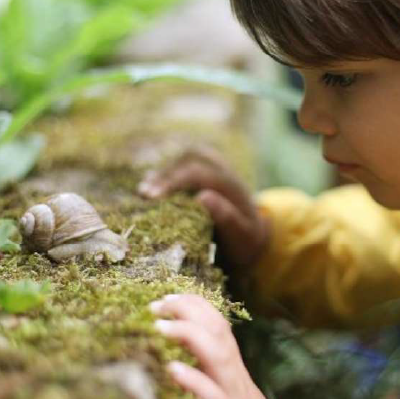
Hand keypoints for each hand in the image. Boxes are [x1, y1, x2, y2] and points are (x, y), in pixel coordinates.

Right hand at [137, 147, 270, 270]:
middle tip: (143, 194)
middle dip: (164, 175)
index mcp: (230, 184)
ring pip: (186, 159)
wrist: (256, 236)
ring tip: (143, 191)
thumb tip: (203, 196)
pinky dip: (166, 175)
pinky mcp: (206, 175)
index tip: (152, 197)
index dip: (172, 182)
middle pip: (189, 159)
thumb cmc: (246, 239)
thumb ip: (226, 216)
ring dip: (163, 173)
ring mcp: (215, 170)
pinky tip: (150, 186)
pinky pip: (185, 166)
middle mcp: (222, 171)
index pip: (197, 173)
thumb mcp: (242, 234)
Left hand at [151, 293, 273, 398]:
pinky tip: (172, 370)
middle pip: (216, 329)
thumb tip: (166, 354)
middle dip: (187, 311)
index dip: (193, 305)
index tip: (165, 300)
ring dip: (188, 335)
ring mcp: (232, 395)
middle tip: (156, 307)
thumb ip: (203, 370)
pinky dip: (194, 380)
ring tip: (160, 328)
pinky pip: (212, 397)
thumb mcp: (220, 389)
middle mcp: (232, 373)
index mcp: (230, 364)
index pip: (216, 322)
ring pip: (217, 354)